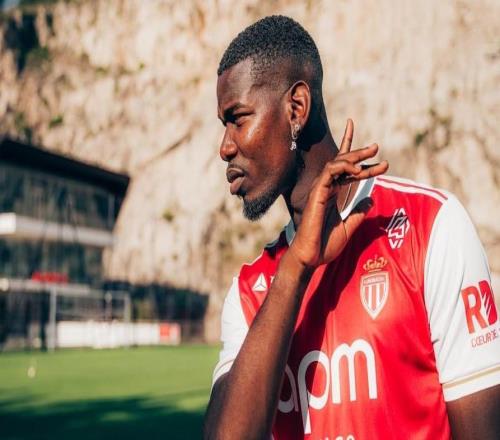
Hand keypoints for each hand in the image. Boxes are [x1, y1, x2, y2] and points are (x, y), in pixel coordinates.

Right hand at [288, 119, 388, 268]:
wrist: (312, 257)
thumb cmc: (325, 245)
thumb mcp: (349, 227)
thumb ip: (358, 213)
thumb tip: (370, 200)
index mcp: (333, 195)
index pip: (346, 172)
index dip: (359, 160)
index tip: (380, 159)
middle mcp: (326, 189)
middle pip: (343, 164)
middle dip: (360, 153)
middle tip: (377, 147)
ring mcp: (320, 190)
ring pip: (337, 163)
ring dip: (354, 156)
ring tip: (372, 153)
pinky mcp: (317, 193)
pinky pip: (329, 172)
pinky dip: (343, 167)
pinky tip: (357, 170)